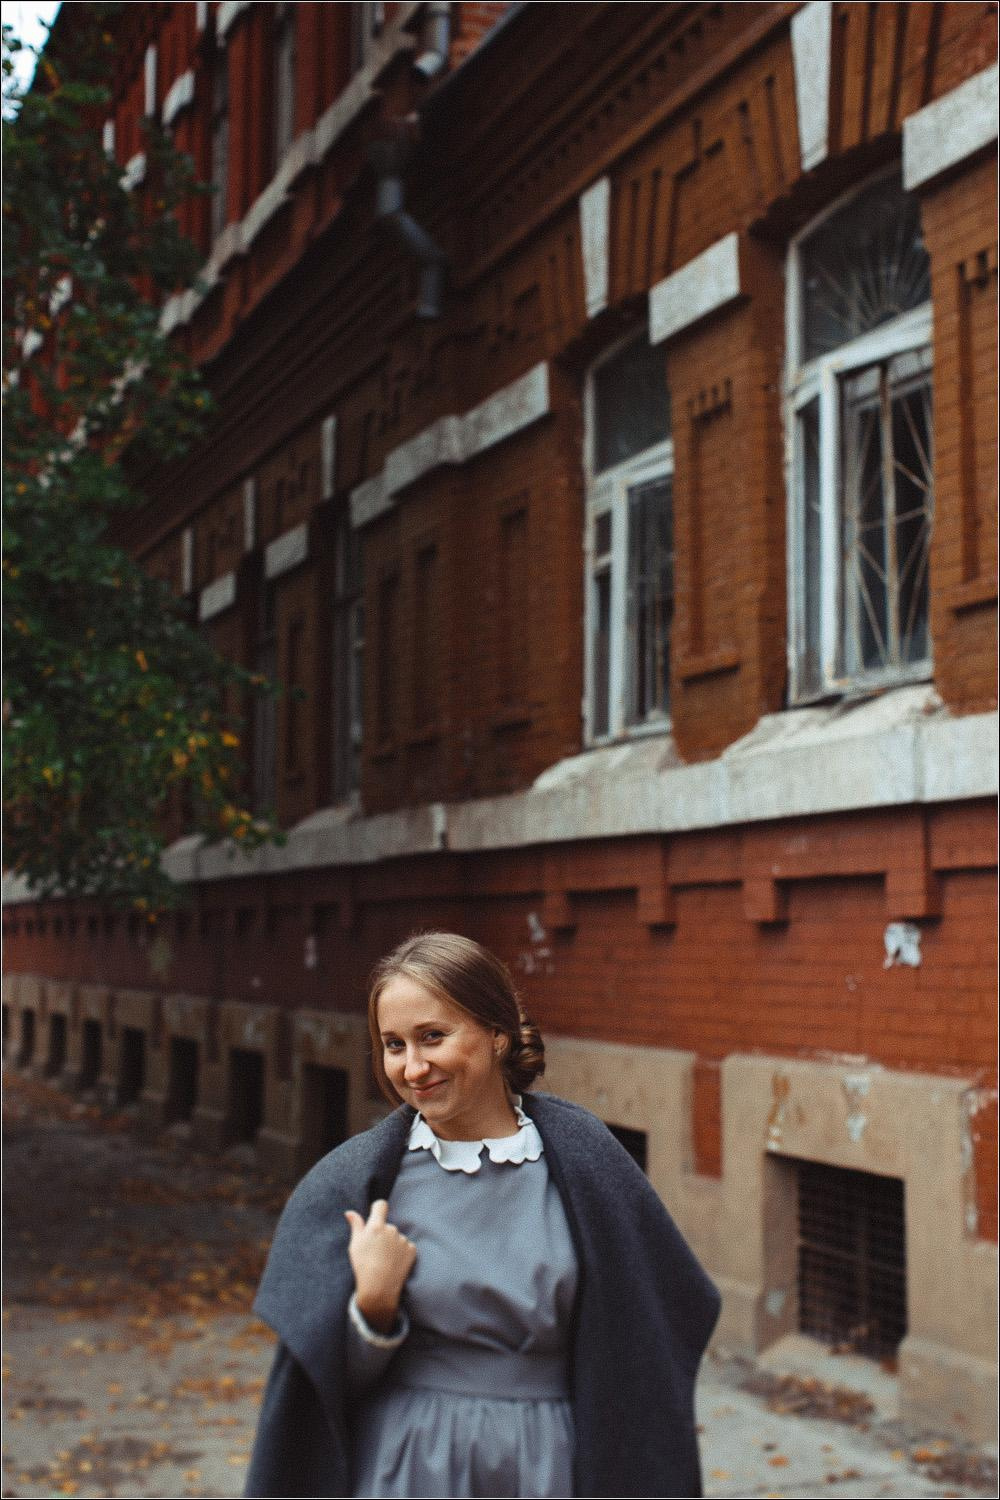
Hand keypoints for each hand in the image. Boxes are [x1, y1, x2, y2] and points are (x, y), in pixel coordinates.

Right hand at [344, 1199, 416, 1332]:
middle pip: (387, 1225)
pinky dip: (400, 1252)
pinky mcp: (412, 1250)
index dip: (377, 1209)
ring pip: (396, 1237)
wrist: (379, 1288)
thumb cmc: (363, 1266)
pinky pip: (405, 1246)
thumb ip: (356, 1225)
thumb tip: (350, 1212)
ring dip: (392, 1243)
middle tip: (375, 1250)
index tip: (375, 1215)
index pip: (381, 1205)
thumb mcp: (355, 1245)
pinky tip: (393, 1263)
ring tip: (384, 1260)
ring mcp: (403, 1240)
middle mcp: (392, 1229)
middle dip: (382, 1233)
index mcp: (376, 1226)